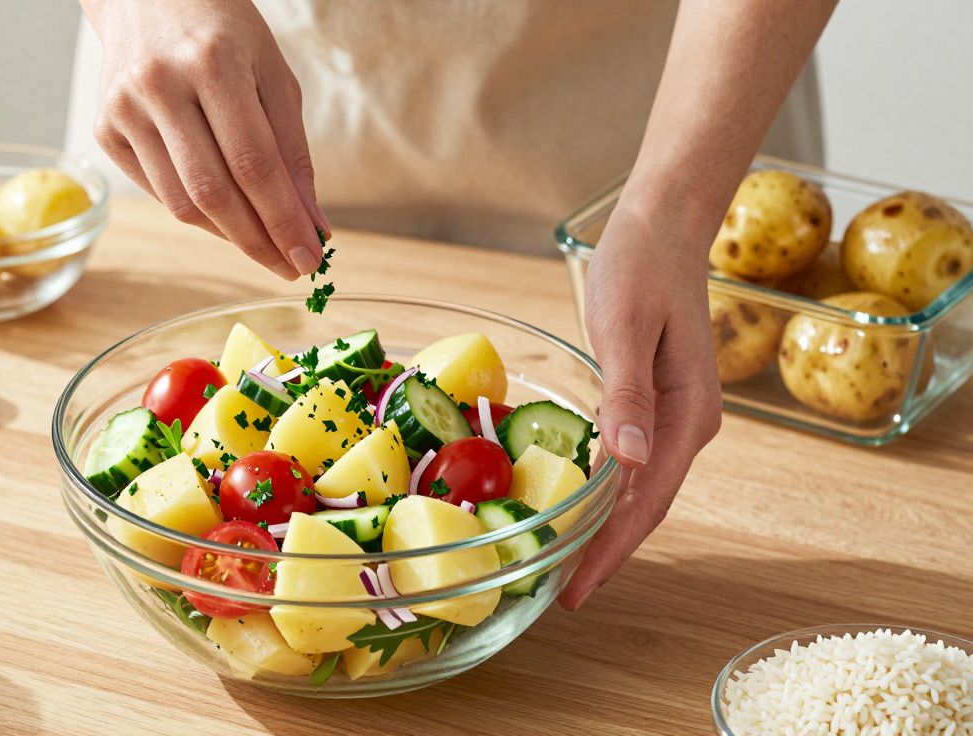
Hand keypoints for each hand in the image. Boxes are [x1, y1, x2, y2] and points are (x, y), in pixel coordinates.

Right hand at [82, 0, 328, 279]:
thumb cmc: (223, 34)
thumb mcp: (272, 75)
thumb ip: (292, 151)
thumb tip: (311, 224)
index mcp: (212, 62)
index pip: (254, 164)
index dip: (284, 219)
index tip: (312, 256)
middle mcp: (159, 85)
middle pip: (214, 192)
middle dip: (259, 241)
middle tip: (292, 266)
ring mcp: (123, 109)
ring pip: (182, 203)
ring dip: (230, 234)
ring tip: (264, 242)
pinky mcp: (104, 129)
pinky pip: (158, 192)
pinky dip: (198, 213)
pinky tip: (225, 214)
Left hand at [557, 202, 722, 610]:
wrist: (664, 226)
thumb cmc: (641, 267)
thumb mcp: (625, 326)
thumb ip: (627, 392)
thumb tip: (628, 460)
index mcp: (688, 413)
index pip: (648, 500)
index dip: (612, 549)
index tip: (578, 589)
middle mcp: (688, 424)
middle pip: (647, 506)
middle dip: (606, 551)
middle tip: (561, 594)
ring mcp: (676, 416)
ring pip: (640, 489)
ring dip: (606, 528)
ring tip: (564, 565)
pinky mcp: (656, 403)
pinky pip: (633, 463)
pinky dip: (606, 493)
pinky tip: (579, 507)